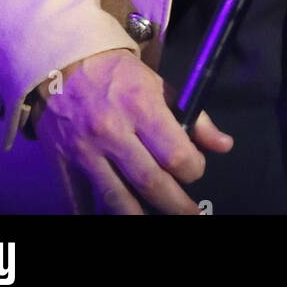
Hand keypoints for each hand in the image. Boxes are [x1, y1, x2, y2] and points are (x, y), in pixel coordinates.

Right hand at [30, 48, 232, 214]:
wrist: (66, 64)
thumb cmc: (119, 76)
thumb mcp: (159, 86)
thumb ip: (193, 118)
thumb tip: (224, 145)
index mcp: (140, 105)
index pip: (175, 154)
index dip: (193, 169)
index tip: (196, 171)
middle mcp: (112, 130)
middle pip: (150, 182)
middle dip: (176, 205)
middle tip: (191, 215)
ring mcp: (85, 150)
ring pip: (116, 199)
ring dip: (140, 217)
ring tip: (156, 221)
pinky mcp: (63, 162)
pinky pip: (79, 201)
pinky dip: (96, 214)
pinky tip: (115, 217)